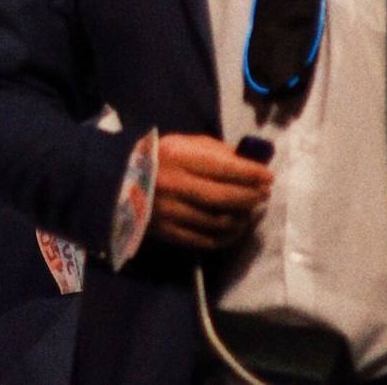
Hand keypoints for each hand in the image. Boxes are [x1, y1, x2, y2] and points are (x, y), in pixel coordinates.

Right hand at [149, 134, 271, 250]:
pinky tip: (235, 227)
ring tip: (250, 210)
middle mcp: (172, 186)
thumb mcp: (183, 144)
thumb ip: (216, 151)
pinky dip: (227, 236)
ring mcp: (169, 213)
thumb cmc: (159, 159)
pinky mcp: (168, 233)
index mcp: (176, 158)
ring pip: (219, 222)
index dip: (250, 174)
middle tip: (264, 193)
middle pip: (224, 198)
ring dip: (242, 217)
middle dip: (251, 196)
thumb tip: (250, 163)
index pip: (223, 168)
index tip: (268, 176)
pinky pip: (207, 240)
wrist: (118, 184)